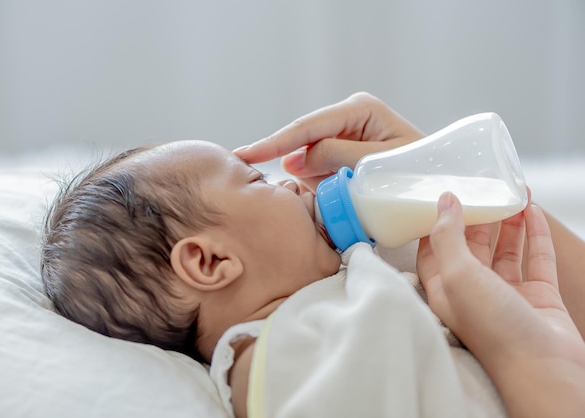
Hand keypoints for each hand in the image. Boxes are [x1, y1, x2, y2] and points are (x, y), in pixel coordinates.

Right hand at [234, 92, 423, 191]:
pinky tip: (330, 191)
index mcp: (359, 110)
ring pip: (308, 158)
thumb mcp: (381, 163)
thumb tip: (293, 160)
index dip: (274, 142)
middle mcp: (348, 119)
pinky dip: (319, 184)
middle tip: (289, 181)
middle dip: (294, 163)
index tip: (246, 154)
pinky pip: (319, 169)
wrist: (444, 182)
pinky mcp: (343, 154)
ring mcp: (344, 136)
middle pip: (303, 141)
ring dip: (311, 178)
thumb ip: (337, 157)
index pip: (307, 126)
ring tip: (334, 191)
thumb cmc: (422, 169)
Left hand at [417, 192, 584, 417]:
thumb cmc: (492, 328)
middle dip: (477, 215)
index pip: (433, 249)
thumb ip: (448, 236)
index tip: (443, 195)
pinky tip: (534, 212)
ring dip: (508, 221)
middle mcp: (473, 292)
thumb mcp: (457, 274)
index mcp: (445, 290)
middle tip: (484, 185)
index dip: (436, 222)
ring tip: (513, 192)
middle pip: (471, 246)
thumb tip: (444, 201)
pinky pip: (537, 259)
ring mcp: (507, 295)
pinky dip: (536, 235)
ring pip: (505, 250)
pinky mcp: (538, 297)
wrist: (544, 367)